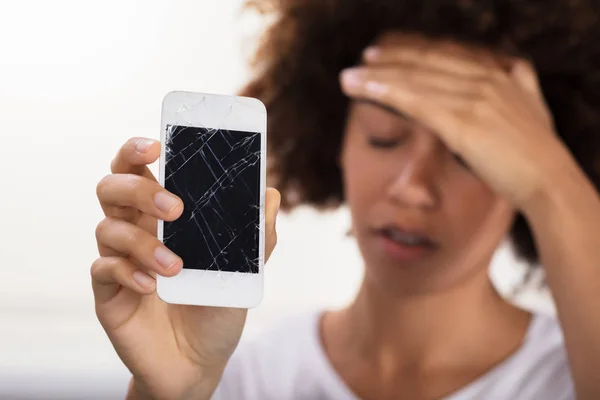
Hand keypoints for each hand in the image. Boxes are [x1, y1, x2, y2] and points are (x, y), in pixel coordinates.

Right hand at [92, 138, 279, 399]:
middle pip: (112, 186)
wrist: (199, 361)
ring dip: (142, 241)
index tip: (156, 144)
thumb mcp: (244, 270)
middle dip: (137, 188)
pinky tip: (152, 286)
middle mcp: (137, 230)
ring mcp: (118, 259)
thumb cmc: (217, 307)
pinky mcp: (108, 293)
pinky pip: (103, 269)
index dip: (137, 150)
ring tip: (175, 267)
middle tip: (173, 207)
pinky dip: (127, 272)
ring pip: (106, 227)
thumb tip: (270, 193)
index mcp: (164, 216)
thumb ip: (257, 234)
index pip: (139, 169)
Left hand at [340, 35, 572, 209]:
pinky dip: (389, 93)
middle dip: (388, 63)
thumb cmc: (538, 152)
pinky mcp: (463, 122)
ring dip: (377, 78)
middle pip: (424, 65)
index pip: (444, 57)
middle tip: (361, 63)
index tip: (384, 57)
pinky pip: (417, 102)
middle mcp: (484, 80)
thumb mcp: (534, 106)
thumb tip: (517, 68)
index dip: (410, 55)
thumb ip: (521, 84)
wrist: (549, 181)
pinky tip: (368, 90)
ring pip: (415, 81)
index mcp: (498, 75)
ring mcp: (474, 99)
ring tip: (349, 78)